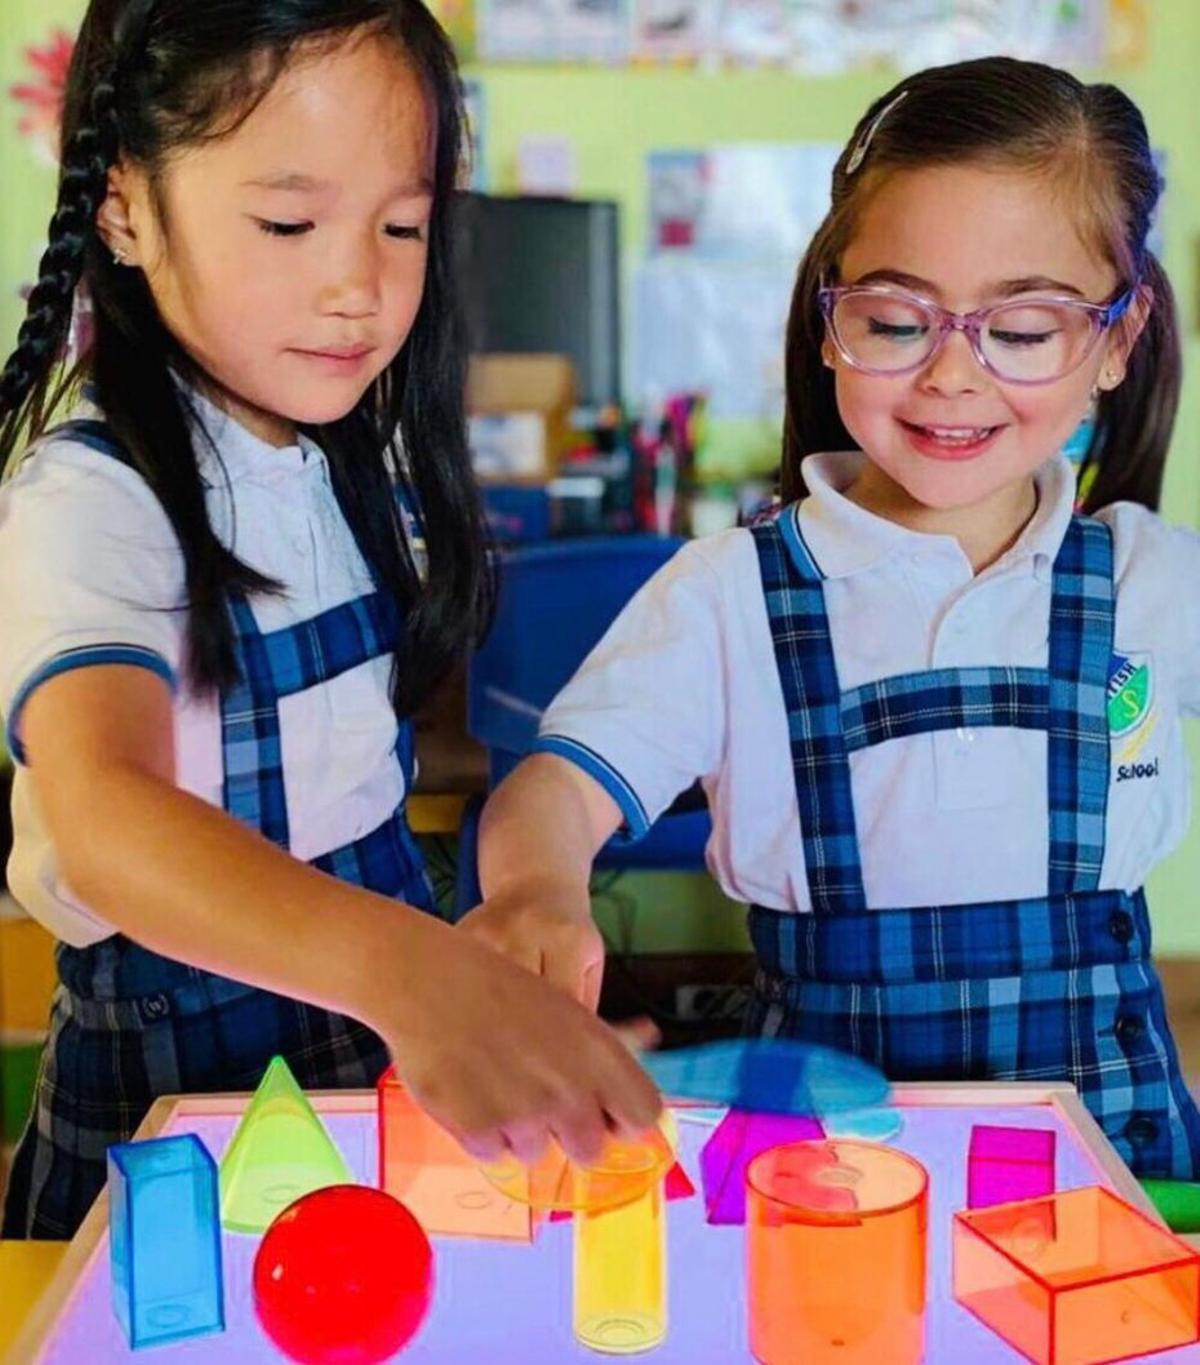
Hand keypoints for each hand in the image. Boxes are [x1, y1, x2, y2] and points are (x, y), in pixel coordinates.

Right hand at [377, 911, 661, 1165]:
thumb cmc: (502, 989)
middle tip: (543, 1098)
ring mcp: (522, 1115)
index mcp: (597, 1053)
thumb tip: (647, 1041)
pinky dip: (483, 1130)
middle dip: (570, 1131)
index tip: (606, 1112)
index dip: (625, 1118)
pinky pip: (493, 1152)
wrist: (428, 981)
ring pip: (536, 1153)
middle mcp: (567, 1091)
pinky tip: (470, 1088)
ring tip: (497, 1081)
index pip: (643, 1116)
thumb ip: (605, 1045)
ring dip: (520, 1128)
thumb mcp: (566, 1007)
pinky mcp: (478, 1131)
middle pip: (590, 1149)